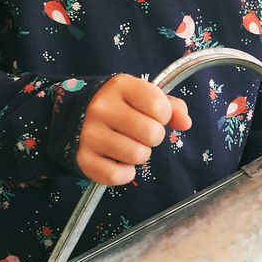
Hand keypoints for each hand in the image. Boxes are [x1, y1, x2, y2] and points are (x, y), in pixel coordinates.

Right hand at [75, 74, 191, 185]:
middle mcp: (101, 107)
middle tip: (140, 133)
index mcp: (120, 86)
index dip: (164, 116)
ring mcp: (89, 133)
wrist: (75, 115)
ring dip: (140, 154)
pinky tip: (118, 161)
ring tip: (128, 145)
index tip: (154, 115)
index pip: (159, 106)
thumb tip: (186, 123)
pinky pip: (118, 175)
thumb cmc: (120, 105)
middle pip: (152, 133)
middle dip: (153, 137)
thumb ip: (170, 106)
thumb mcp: (143, 96)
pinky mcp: (83, 158)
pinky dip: (125, 174)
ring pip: (137, 155)